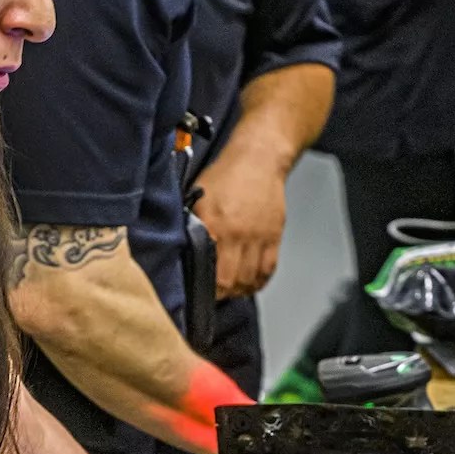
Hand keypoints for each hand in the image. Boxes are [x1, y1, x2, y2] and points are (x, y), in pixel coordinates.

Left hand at [193, 150, 287, 299]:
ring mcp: (259, 237)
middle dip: (220, 294)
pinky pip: (268, 269)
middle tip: (213, 293)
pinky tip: (249, 283)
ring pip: (250, 280)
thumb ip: (191, 225)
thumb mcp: (197, 197)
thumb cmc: (225, 175)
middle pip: (231, 282)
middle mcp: (238, 235)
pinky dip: (257, 281)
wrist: (259, 159)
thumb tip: (180, 250)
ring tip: (230, 290)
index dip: (204, 288)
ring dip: (239, 290)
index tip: (198, 291)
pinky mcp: (274, 236)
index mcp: (215, 225)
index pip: (209, 271)